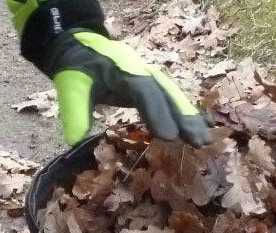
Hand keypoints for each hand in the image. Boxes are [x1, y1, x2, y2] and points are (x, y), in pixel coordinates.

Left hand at [47, 30, 210, 146]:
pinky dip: (185, 115)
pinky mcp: (152, 86)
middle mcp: (142, 70)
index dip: (157, 112)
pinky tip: (200, 131)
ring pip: (173, 96)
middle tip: (198, 141)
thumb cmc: (77, 68)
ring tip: (204, 141)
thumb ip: (75, 113)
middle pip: (167, 92)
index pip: (143, 90)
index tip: (169, 137)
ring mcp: (149, 76)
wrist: (81, 48)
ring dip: (190, 118)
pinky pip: (171, 99)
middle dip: (184, 117)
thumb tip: (75, 141)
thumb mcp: (70, 87)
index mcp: (122, 68)